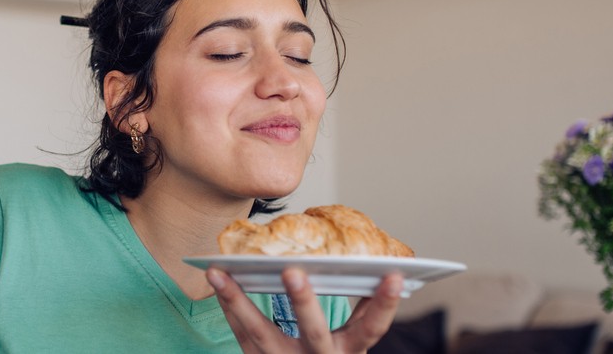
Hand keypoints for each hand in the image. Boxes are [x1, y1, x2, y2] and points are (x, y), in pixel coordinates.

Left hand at [209, 267, 402, 352]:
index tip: (394, 276)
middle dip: (304, 303)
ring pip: (261, 335)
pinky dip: (229, 306)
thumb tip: (380, 267)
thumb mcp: (353, 340)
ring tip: (220, 272)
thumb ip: (363, 310)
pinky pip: (241, 335)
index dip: (384, 305)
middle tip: (293, 272)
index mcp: (349, 351)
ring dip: (239, 301)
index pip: (371, 329)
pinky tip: (218, 281)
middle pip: (314, 333)